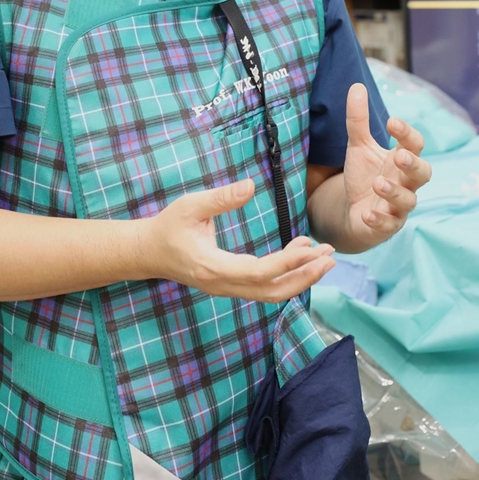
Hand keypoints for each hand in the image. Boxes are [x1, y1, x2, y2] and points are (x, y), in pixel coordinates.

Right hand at [144, 179, 335, 301]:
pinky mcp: (230, 285)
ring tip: (324, 258)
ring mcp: (227, 289)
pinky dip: (287, 276)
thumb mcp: (190, 206)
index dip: (287, 263)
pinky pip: (264, 288)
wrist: (147, 252)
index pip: (258, 272)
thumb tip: (250, 185)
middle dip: (305, 276)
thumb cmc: (167, 227)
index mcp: (213, 268)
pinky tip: (300, 256)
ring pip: (271, 294)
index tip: (310, 248)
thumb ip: (220, 198)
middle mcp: (223, 285)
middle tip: (330, 256)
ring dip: (300, 279)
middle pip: (272, 292)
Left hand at [343, 83, 431, 246]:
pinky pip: (389, 225)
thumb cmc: (364, 175)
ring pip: (409, 201)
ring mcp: (398, 206)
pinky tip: (366, 213)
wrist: (354, 212)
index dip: (407, 133)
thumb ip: (358, 120)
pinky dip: (380, 220)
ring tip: (377, 183)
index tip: (392, 121)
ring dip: (395, 192)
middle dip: (414, 164)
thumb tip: (356, 86)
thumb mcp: (358, 146)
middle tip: (399, 156)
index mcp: (402, 160)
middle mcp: (406, 182)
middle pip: (424, 173)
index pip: (415, 144)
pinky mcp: (387, 226)